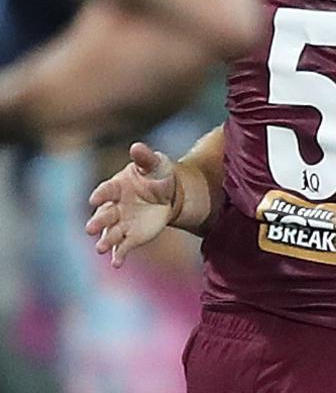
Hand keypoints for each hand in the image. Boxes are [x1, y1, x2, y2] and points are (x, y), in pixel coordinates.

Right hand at [85, 142, 179, 267]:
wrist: (171, 193)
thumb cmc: (158, 175)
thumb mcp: (155, 164)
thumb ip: (145, 158)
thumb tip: (137, 146)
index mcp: (117, 187)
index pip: (105, 191)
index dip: (100, 195)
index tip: (95, 200)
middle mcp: (114, 207)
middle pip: (103, 215)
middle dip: (97, 222)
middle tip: (90, 229)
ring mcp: (121, 223)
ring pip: (110, 234)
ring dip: (105, 241)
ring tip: (101, 249)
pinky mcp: (131, 236)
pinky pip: (123, 247)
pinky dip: (119, 255)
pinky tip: (117, 263)